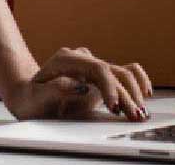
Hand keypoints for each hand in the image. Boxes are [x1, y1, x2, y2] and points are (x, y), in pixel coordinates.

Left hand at [1, 47, 152, 121]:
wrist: (29, 94)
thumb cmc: (30, 97)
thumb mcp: (35, 96)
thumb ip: (56, 88)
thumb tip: (80, 86)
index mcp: (66, 59)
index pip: (97, 68)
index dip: (109, 87)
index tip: (114, 106)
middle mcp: (82, 59)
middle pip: (112, 73)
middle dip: (125, 95)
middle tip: (133, 116)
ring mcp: (92, 66)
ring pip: (121, 73)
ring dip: (134, 92)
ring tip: (140, 112)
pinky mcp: (100, 75)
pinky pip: (124, 71)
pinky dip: (137, 80)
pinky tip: (145, 93)